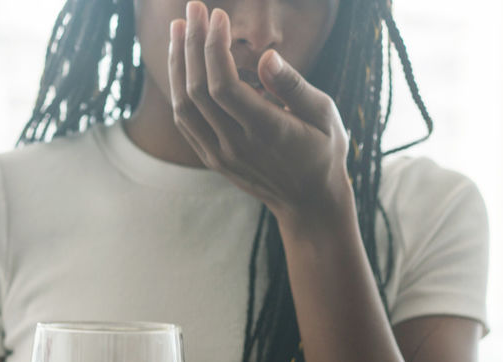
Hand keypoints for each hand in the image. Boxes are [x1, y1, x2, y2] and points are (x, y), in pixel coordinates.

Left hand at [168, 2, 352, 223]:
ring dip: (178, 64)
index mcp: (264, 131)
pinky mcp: (211, 158)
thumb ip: (294, 86)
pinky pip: (184, 121)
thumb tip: (266, 56)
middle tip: (194, 7)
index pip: (223, 86)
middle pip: (198, 91)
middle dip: (192, 44)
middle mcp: (235, 145)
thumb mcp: (324, 115)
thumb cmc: (323, 152)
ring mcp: (219, 154)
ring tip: (180, 28)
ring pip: (183, 106)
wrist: (308, 202)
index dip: (213, 47)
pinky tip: (181, 62)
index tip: (218, 14)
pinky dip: (178, 88)